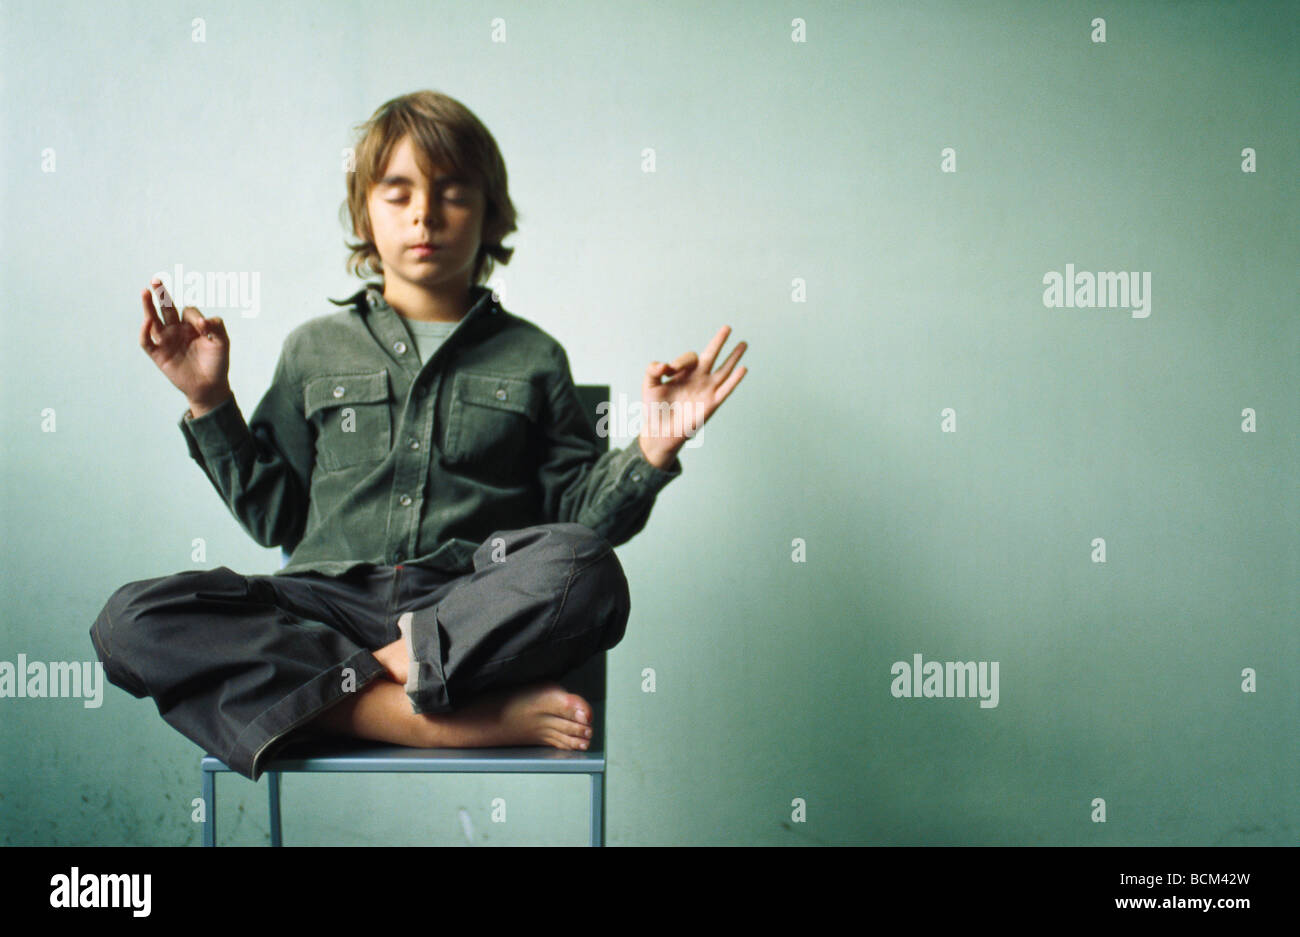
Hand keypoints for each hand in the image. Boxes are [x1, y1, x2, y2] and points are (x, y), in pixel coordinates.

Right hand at [139, 277, 231, 412]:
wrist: (210, 387)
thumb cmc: (217, 363)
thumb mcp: (222, 343)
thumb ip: (217, 327)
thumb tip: (201, 321)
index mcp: (191, 325)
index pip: (188, 311)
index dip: (194, 316)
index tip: (203, 327)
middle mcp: (177, 330)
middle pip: (166, 308)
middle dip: (162, 294)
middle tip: (156, 280)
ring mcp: (166, 341)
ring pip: (153, 320)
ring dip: (148, 306)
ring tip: (145, 291)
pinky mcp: (158, 355)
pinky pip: (147, 341)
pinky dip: (145, 332)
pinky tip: (147, 321)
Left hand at [639, 325, 747, 467]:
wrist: (661, 431)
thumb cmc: (654, 408)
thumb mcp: (649, 386)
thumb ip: (652, 371)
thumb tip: (664, 365)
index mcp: (683, 372)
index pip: (690, 357)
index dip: (681, 361)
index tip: (669, 371)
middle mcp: (697, 378)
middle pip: (711, 355)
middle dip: (719, 341)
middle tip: (727, 328)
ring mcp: (706, 389)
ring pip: (723, 369)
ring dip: (733, 356)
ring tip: (743, 343)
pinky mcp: (712, 403)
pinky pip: (726, 389)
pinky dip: (735, 379)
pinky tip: (743, 368)